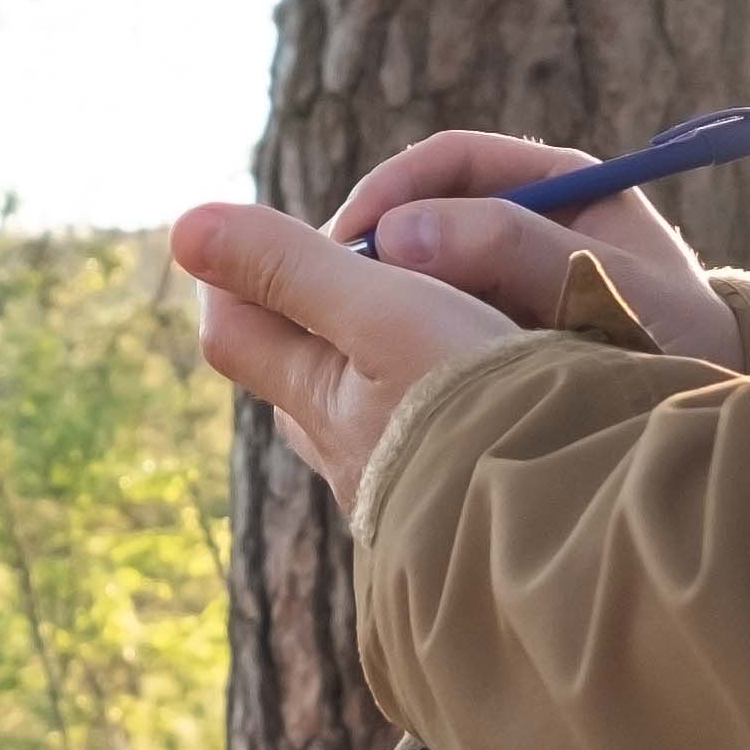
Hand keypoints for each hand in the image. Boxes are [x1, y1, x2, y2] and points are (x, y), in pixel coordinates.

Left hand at [168, 199, 524, 505]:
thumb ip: (289, 268)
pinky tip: (489, 386)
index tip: (278, 231)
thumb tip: (182, 226)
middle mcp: (342, 455)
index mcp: (313, 402)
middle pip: (297, 368)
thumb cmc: (474, 406)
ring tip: (441, 313)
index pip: (232, 331)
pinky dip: (436, 395)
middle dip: (315, 311)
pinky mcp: (454, 504)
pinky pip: (423, 437)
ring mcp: (399, 486)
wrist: (567, 523)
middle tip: (367, 265)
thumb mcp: (383, 314)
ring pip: (362, 403)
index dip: (239, 270)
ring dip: (384, 352)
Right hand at [323, 129, 745, 366]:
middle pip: (422, 213)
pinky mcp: (498, 327)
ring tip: (348, 335)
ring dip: (384, 295)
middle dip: (374, 248)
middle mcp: (525, 220)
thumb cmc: (678, 336)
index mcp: (558, 183)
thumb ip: (512, 250)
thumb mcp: (604, 285)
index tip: (349, 240)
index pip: (449, 162)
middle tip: (329, 291)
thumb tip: (400, 236)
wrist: (716, 406)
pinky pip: (435, 317)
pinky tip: (384, 369)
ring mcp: (508, 275)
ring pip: (421, 270)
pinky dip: (407, 333)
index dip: (390, 192)